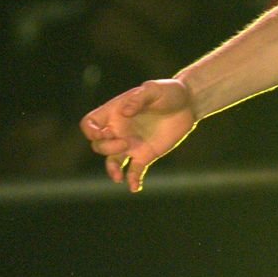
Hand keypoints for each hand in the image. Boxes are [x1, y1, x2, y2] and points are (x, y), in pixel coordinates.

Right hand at [80, 78, 197, 191]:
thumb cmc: (168, 91)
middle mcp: (119, 130)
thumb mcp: (153, 89)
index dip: (90, 131)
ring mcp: (131, 144)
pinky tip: (135, 187)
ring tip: (119, 177)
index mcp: (115, 113)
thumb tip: (124, 112)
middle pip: (98, 146)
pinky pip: (133, 172)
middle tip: (127, 142)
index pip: (89, 124)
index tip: (104, 133)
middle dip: (107, 148)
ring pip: (111, 162)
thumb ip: (138, 98)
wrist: (188, 104)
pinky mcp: (145, 155)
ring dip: (112, 170)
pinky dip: (132, 181)